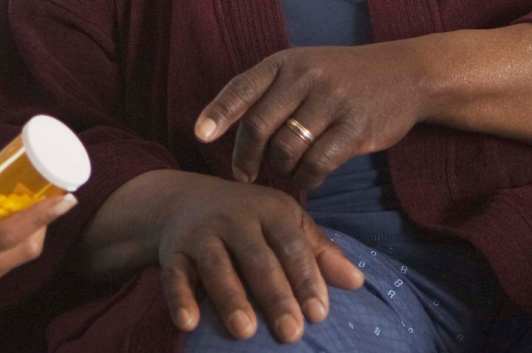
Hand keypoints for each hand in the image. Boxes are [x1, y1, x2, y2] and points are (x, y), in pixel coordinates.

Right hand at [154, 173, 362, 342]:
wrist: (183, 199)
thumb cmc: (249, 218)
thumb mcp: (286, 223)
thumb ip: (319, 252)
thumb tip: (357, 282)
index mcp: (271, 212)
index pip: (292, 247)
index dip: (306, 280)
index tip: (319, 315)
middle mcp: (236, 220)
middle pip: (257, 260)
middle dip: (275, 296)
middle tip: (290, 333)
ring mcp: (202, 234)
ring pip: (217, 266)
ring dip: (230, 298)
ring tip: (245, 332)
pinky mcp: (174, 251)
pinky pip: (175, 275)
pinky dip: (180, 298)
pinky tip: (189, 323)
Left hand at [195, 43, 429, 187]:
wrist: (405, 74)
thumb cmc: (342, 78)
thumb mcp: (304, 69)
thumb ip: (268, 92)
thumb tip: (220, 128)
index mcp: (285, 62)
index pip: (241, 88)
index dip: (217, 113)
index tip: (201, 136)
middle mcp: (305, 77)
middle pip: (258, 127)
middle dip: (245, 158)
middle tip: (244, 175)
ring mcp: (332, 102)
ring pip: (285, 150)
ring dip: (280, 168)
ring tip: (286, 169)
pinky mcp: (355, 128)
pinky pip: (316, 164)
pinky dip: (306, 177)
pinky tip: (308, 175)